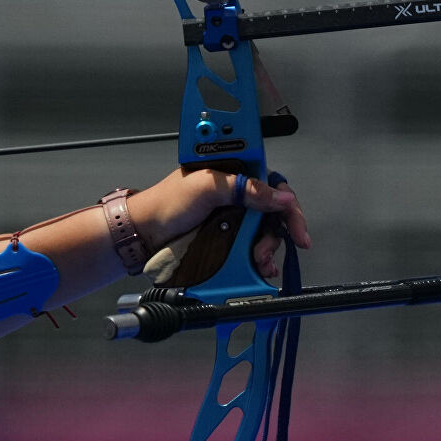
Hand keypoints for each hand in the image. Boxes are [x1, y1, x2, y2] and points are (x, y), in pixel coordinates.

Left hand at [129, 168, 310, 286]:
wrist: (144, 234)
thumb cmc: (165, 203)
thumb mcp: (206, 187)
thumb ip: (243, 187)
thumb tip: (280, 196)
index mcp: (233, 173)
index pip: (273, 183)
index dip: (288, 204)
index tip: (296, 227)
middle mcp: (236, 194)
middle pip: (273, 212)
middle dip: (277, 233)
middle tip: (266, 251)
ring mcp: (232, 217)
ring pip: (264, 233)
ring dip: (266, 249)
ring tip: (258, 262)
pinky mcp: (227, 237)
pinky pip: (251, 247)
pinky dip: (258, 258)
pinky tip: (258, 267)